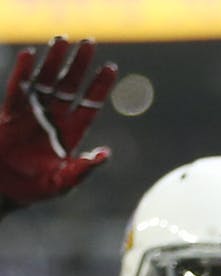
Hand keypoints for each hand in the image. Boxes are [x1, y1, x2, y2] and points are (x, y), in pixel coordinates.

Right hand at [0, 37, 116, 210]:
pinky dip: (22, 72)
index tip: (111, 67)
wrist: (7, 190)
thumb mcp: (65, 182)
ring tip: (62, 39)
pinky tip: (28, 55)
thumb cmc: (38, 188)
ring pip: (46, 80)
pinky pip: (17, 89)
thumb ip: (84, 169)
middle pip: (70, 85)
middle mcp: (55, 118)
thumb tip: (105, 154)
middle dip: (80, 65)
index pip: (90, 103)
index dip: (99, 85)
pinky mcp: (10, 114)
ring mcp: (32, 113)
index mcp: (72, 132)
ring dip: (54, 60)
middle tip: (90, 42)